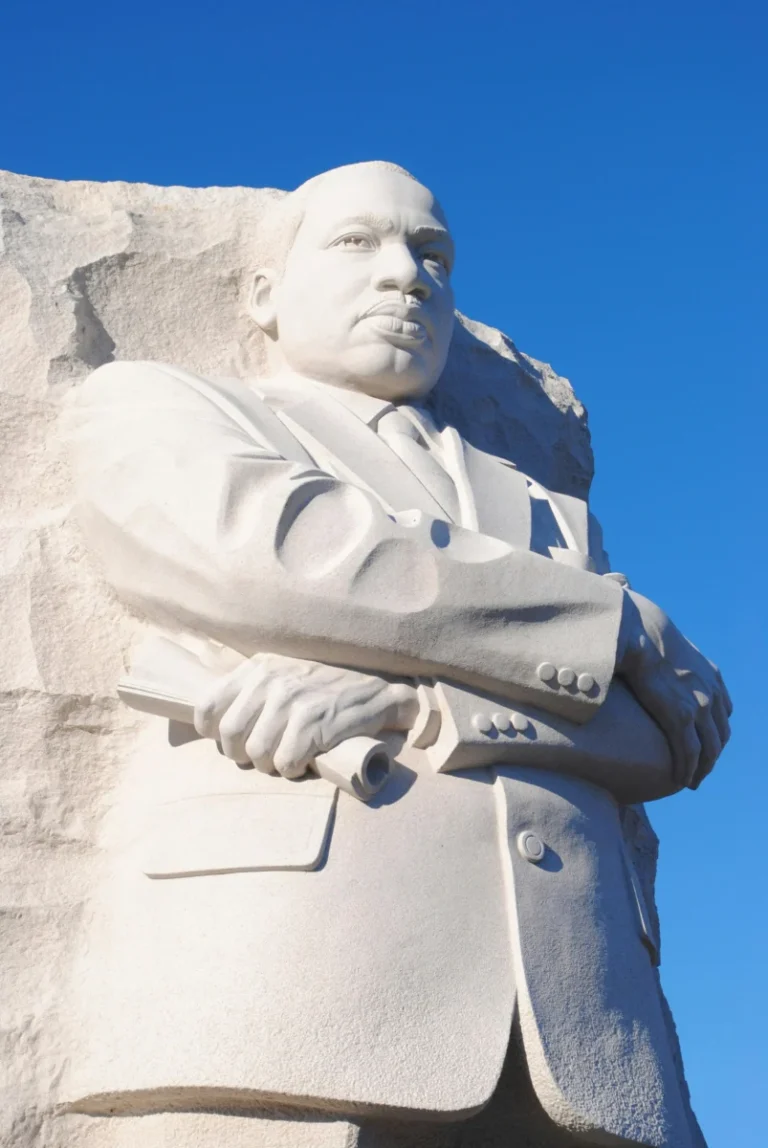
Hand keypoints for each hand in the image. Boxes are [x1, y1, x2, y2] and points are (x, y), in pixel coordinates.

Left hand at [194, 652, 418, 776]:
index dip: (216, 735)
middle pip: (229, 736)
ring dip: (273, 765)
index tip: (239, 741)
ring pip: (256, 753)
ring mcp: (293, 699)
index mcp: (258, 668)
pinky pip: (285, 763)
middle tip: (268, 755)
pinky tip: (308, 759)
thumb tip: (212, 727)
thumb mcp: (283, 677)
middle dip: (245, 755)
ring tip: (292, 755)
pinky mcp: (315, 721)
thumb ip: (249, 694)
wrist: (378, 693)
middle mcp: (272, 679)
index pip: (207, 708)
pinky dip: (295, 770)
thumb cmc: (324, 693)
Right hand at [616, 591, 731, 788]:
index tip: (704, 745)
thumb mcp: (660, 637)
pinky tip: (681, 779)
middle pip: (720, 734)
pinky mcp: (681, 716)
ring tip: (689, 781)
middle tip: (697, 772)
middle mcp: (710, 691)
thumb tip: (629, 609)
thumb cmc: (638, 629)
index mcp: (708, 675)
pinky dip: (687, 768)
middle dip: (711, 756)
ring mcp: (699, 704)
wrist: (634, 628)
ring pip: (708, 748)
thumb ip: (658, 643)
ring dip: (701, 768)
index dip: (715, 732)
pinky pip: (690, 751)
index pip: (722, 711)